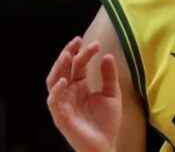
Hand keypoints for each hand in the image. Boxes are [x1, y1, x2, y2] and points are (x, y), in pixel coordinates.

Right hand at [46, 37, 121, 151]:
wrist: (105, 145)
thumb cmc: (106, 122)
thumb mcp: (112, 94)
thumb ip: (109, 76)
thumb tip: (107, 55)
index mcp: (80, 87)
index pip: (78, 66)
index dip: (84, 53)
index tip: (95, 44)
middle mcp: (69, 93)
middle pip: (64, 70)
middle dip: (68, 54)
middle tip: (76, 41)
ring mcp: (64, 104)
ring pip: (54, 82)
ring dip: (59, 68)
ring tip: (68, 55)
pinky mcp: (61, 117)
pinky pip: (54, 102)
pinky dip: (57, 91)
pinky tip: (65, 80)